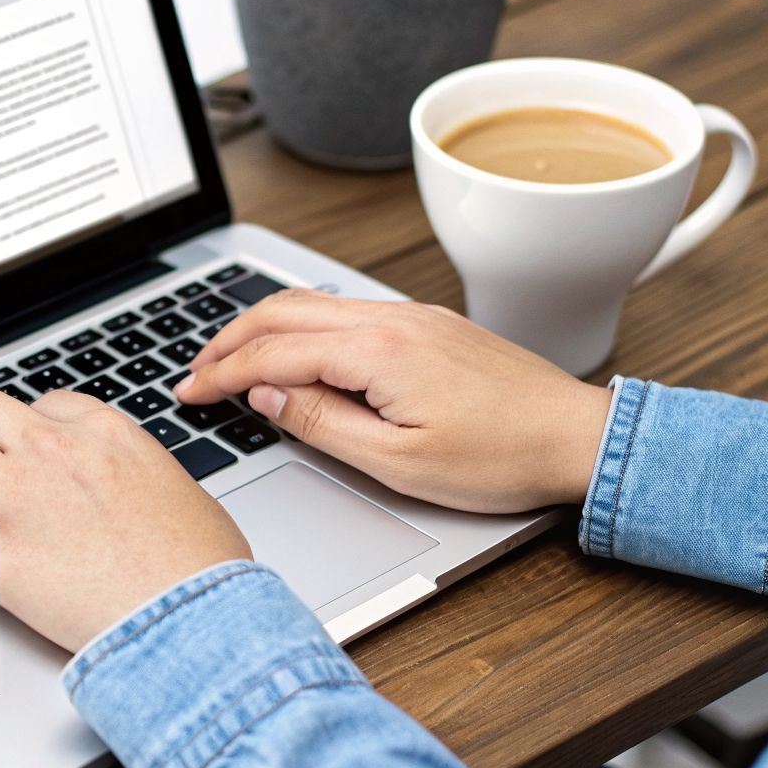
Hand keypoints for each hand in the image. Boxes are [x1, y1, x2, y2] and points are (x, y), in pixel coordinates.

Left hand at [0, 388, 250, 652]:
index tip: (17, 443)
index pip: (41, 404)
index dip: (22, 424)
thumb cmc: (199, 563)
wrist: (194, 615)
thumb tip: (128, 479)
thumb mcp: (180, 487)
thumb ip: (139, 469)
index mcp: (102, 432)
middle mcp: (52, 452)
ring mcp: (18, 498)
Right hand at [177, 291, 610, 512]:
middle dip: (228, 338)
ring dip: (263, 328)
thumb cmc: (502, 458)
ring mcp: (412, 315)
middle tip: (195, 372)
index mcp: (378, 351)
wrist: (579, 438)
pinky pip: (346, 310)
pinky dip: (302, 327)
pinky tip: (294, 350)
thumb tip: (266, 396)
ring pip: (314, 305)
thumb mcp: (399, 463)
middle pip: (283, 310)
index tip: (188, 393)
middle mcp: (391, 319)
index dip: (221, 374)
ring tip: (232, 360)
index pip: (273, 354)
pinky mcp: (428, 323)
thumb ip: (322, 423)